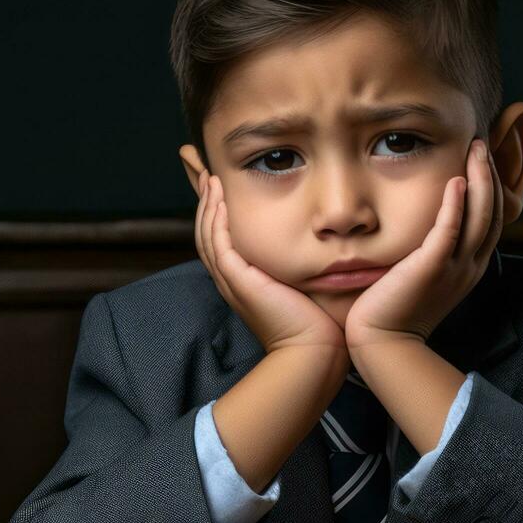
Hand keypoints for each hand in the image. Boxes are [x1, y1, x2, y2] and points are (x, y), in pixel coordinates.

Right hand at [195, 170, 347, 356]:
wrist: (315, 351)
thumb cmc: (318, 323)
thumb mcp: (305, 284)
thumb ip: (303, 264)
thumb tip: (319, 242)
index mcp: (244, 281)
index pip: (221, 238)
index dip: (217, 211)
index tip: (220, 185)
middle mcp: (232, 280)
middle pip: (206, 233)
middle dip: (204, 201)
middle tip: (204, 171)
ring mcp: (232, 281)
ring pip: (208, 235)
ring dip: (208, 204)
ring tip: (210, 178)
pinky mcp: (239, 281)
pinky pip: (220, 245)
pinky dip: (216, 220)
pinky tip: (220, 199)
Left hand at [344, 138, 502, 348]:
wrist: (383, 343)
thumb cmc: (394, 310)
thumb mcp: (421, 276)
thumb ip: (429, 250)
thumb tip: (423, 227)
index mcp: (469, 267)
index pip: (490, 219)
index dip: (490, 187)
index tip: (481, 159)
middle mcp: (469, 266)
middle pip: (492, 212)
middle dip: (491, 174)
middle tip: (482, 143)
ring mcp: (454, 268)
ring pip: (479, 216)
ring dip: (480, 179)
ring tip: (477, 149)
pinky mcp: (431, 269)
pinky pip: (450, 230)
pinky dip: (456, 204)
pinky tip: (456, 179)